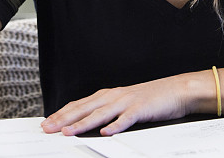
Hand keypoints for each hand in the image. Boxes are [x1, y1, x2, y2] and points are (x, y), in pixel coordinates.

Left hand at [41, 73, 201, 135]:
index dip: (62, 113)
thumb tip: (90, 123)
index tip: (47, 122)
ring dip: (83, 123)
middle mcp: (115, 96)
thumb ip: (108, 111)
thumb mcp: (125, 102)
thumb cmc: (151, 98)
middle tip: (48, 128)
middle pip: (85, 108)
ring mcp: (127, 102)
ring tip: (68, 132)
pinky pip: (126, 119)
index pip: (80, 104)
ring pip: (101, 114)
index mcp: (109, 95)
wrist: (176, 90)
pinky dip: (116, 126)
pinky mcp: (141, 109)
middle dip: (64, 119)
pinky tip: (106, 133)